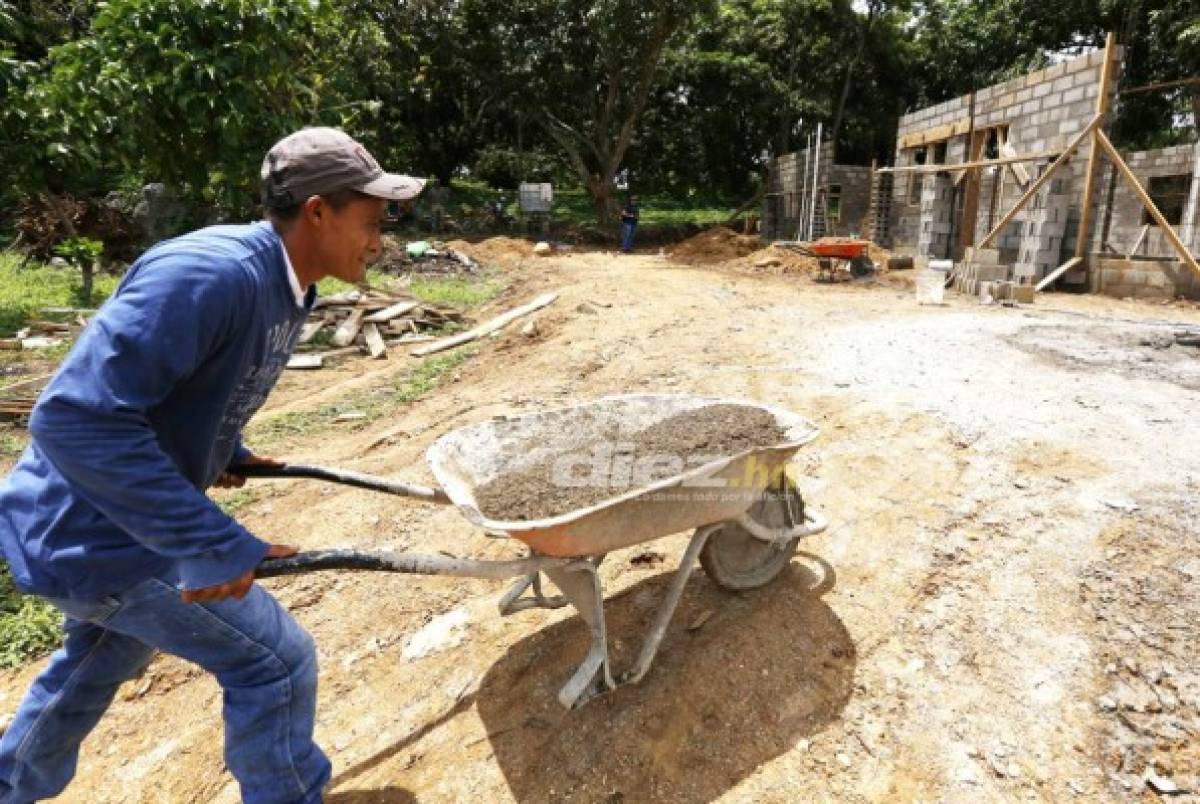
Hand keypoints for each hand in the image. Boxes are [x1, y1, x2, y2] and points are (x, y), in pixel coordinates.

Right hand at [181, 543, 298, 603]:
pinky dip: (190, 594)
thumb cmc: (233, 539)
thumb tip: (296, 548)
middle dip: (221, 588)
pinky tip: (192, 585)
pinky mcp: (191, 586)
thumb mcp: (256, 545)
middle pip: (223, 596)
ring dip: (206, 591)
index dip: (238, 589)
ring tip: (205, 578)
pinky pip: (190, 598)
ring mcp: (209, 585)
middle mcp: (227, 583)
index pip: (241, 593)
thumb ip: (275, 551)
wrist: (205, 532)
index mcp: (242, 576)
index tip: (234, 583)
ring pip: (208, 597)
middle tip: (217, 576)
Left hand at [214, 453, 284, 488]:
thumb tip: (284, 463)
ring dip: (221, 478)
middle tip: (229, 474)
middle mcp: (227, 472)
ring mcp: (217, 473)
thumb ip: (266, 462)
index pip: (239, 482)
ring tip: (220, 469)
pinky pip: (211, 482)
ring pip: (221, 484)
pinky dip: (213, 478)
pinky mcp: (208, 475)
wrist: (220, 446)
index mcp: (237, 470)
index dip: (238, 481)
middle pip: (230, 484)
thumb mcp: (251, 458)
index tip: (237, 477)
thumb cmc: (237, 452)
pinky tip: (214, 471)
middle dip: (230, 480)